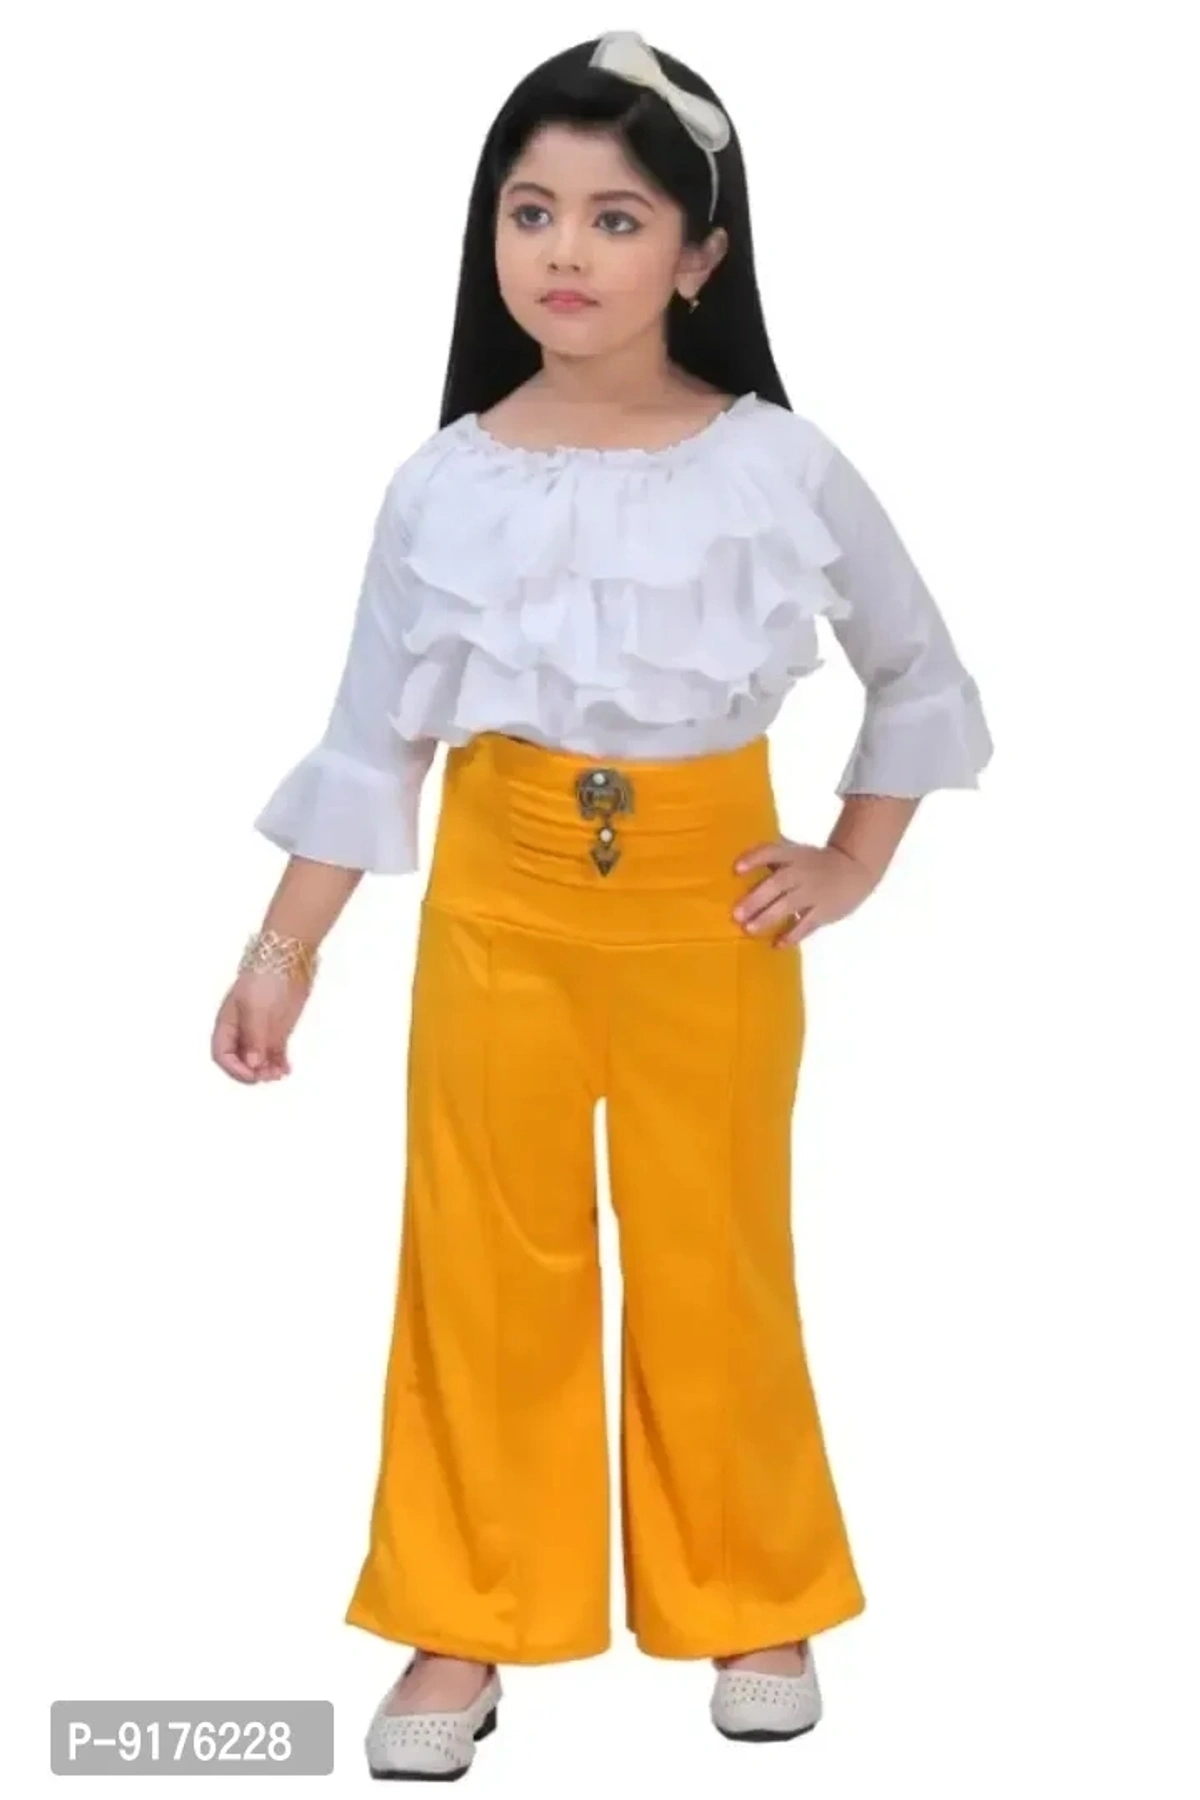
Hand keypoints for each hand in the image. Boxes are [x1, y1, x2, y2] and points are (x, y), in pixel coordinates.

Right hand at [210, 969, 311, 1083]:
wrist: (289, 961)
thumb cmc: (265, 978)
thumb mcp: (255, 1008)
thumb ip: (254, 1037)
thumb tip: (253, 1063)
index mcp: (227, 1024)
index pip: (222, 1054)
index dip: (234, 1069)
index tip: (252, 1075)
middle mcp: (241, 1031)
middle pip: (240, 1061)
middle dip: (252, 1072)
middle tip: (267, 1076)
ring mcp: (260, 1032)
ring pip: (259, 1061)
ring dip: (267, 1071)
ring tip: (279, 1073)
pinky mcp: (277, 1032)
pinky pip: (274, 1055)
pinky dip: (279, 1064)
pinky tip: (286, 1069)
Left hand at [732, 838, 876, 945]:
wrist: (854, 869)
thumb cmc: (814, 863)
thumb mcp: (795, 853)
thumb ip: (771, 858)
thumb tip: (735, 864)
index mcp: (793, 855)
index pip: (771, 852)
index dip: (754, 859)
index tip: (736, 869)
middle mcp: (802, 872)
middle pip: (778, 883)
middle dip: (756, 898)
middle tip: (736, 914)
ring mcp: (814, 892)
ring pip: (790, 905)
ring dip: (768, 917)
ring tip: (749, 929)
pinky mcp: (824, 911)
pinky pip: (807, 924)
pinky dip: (793, 935)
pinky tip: (777, 944)